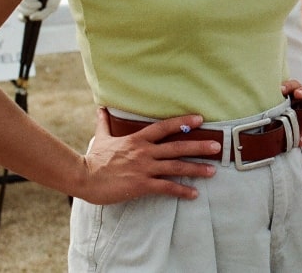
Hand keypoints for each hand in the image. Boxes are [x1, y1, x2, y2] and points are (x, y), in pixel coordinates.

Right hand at [77, 109, 219, 203]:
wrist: (85, 177)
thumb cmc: (94, 158)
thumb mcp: (102, 136)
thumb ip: (104, 122)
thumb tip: (101, 108)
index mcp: (137, 139)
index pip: (164, 127)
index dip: (182, 122)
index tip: (199, 119)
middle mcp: (144, 152)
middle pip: (176, 147)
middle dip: (198, 146)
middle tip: (217, 147)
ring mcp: (144, 168)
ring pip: (175, 167)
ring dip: (196, 169)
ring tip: (212, 171)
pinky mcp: (141, 185)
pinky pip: (166, 188)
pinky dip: (181, 191)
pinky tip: (193, 194)